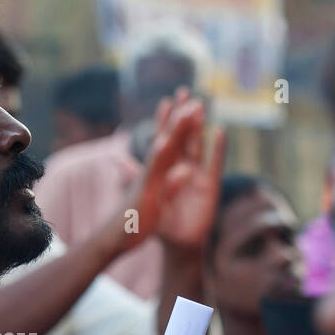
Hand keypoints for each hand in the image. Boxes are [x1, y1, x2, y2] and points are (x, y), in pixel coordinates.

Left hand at [130, 90, 225, 251]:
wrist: (178, 242)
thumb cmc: (162, 220)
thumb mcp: (145, 194)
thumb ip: (133, 173)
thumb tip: (115, 158)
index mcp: (168, 168)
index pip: (166, 139)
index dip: (166, 121)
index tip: (166, 100)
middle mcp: (184, 167)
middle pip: (184, 135)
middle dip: (184, 114)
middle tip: (185, 92)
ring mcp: (198, 174)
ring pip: (197, 144)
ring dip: (198, 125)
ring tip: (199, 105)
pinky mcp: (210, 185)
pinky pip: (214, 163)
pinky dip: (217, 148)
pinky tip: (219, 131)